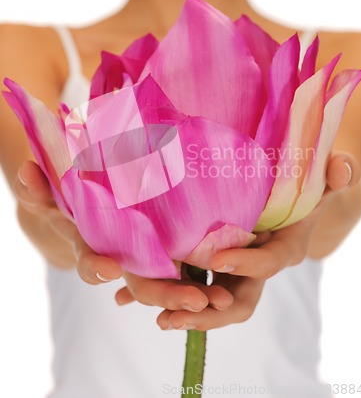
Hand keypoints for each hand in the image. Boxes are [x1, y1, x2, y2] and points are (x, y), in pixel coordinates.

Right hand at [15, 161, 233, 313]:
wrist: (101, 212)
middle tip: (195, 300)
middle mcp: (122, 262)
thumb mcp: (59, 196)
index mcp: (93, 249)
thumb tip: (25, 169)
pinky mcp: (167, 255)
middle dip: (166, 293)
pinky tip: (227, 291)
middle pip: (140, 283)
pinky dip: (204, 283)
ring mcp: (146, 262)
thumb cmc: (78, 205)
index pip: (91, 262)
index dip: (96, 267)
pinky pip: (186, 273)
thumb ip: (42, 187)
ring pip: (169, 285)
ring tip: (222, 301)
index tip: (107, 267)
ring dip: (194, 295)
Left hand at [156, 152, 360, 330]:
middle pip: (237, 302)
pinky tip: (130, 297)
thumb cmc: (302, 187)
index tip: (216, 262)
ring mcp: (234, 270)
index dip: (246, 266)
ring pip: (210, 300)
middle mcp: (257, 267)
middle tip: (173, 317)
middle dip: (208, 314)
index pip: (269, 264)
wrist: (286, 198)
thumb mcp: (319, 178)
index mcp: (283, 249)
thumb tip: (342, 169)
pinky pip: (189, 283)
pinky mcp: (212, 264)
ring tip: (154, 315)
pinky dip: (164, 290)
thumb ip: (333, 174)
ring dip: (183, 311)